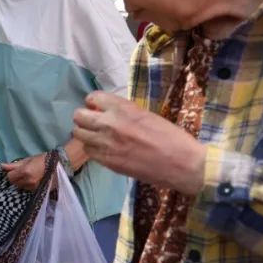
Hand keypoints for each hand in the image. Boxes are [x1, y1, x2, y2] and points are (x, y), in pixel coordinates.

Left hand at [1, 153, 48, 189]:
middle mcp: (28, 182)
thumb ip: (14, 165)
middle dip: (16, 179)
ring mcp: (34, 188)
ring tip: (28, 176)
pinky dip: (28, 186)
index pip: (10, 177)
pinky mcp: (39, 191)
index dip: (11, 174)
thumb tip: (2, 166)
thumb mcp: (28, 160)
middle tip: (21, 173)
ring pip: (21, 188)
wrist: (60, 165)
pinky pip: (29, 190)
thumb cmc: (43, 160)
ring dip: (22, 183)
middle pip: (15, 184)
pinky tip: (33, 180)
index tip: (14, 171)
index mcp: (24, 172)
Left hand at [72, 91, 204, 194]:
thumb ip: (124, 112)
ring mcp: (106, 143)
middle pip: (79, 115)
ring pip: (78, 134)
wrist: (183, 164)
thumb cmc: (171, 137)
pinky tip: (104, 150)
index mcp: (123, 108)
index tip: (99, 109)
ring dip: (86, 134)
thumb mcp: (147, 115)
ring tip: (98, 137)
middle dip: (85, 118)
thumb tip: (108, 112)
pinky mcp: (107, 161)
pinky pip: (88, 151)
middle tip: (94, 123)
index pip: (92, 98)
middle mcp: (110, 123)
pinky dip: (93, 149)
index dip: (94, 104)